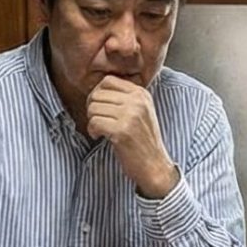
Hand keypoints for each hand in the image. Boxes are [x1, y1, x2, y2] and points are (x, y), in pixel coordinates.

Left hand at [86, 76, 178, 196]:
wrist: (154, 166)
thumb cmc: (143, 141)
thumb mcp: (141, 111)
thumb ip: (124, 98)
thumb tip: (96, 90)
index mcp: (141, 94)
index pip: (108, 81)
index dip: (97, 94)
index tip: (100, 108)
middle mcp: (137, 101)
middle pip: (97, 94)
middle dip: (92, 109)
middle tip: (98, 122)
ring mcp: (130, 115)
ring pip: (93, 108)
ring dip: (92, 121)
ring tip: (100, 131)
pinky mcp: (122, 131)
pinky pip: (94, 122)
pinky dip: (92, 131)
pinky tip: (100, 137)